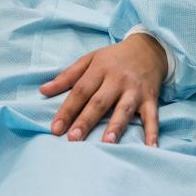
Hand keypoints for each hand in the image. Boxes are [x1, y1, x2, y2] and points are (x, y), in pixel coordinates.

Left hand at [40, 33, 166, 145]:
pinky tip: (151, 147)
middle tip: (73, 139)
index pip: (80, 90)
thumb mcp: (90, 59)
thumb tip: (42, 90)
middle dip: (86, 120)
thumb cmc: (114, 58)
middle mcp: (117, 79)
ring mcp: (135, 89)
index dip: (67, 109)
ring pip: (124, 109)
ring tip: (107, 143)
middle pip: (99, 101)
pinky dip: (152, 132)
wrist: (148, 48)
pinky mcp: (151, 98)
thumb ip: (67, 76)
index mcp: (100, 69)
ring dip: (116, 126)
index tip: (55, 128)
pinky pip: (152, 117)